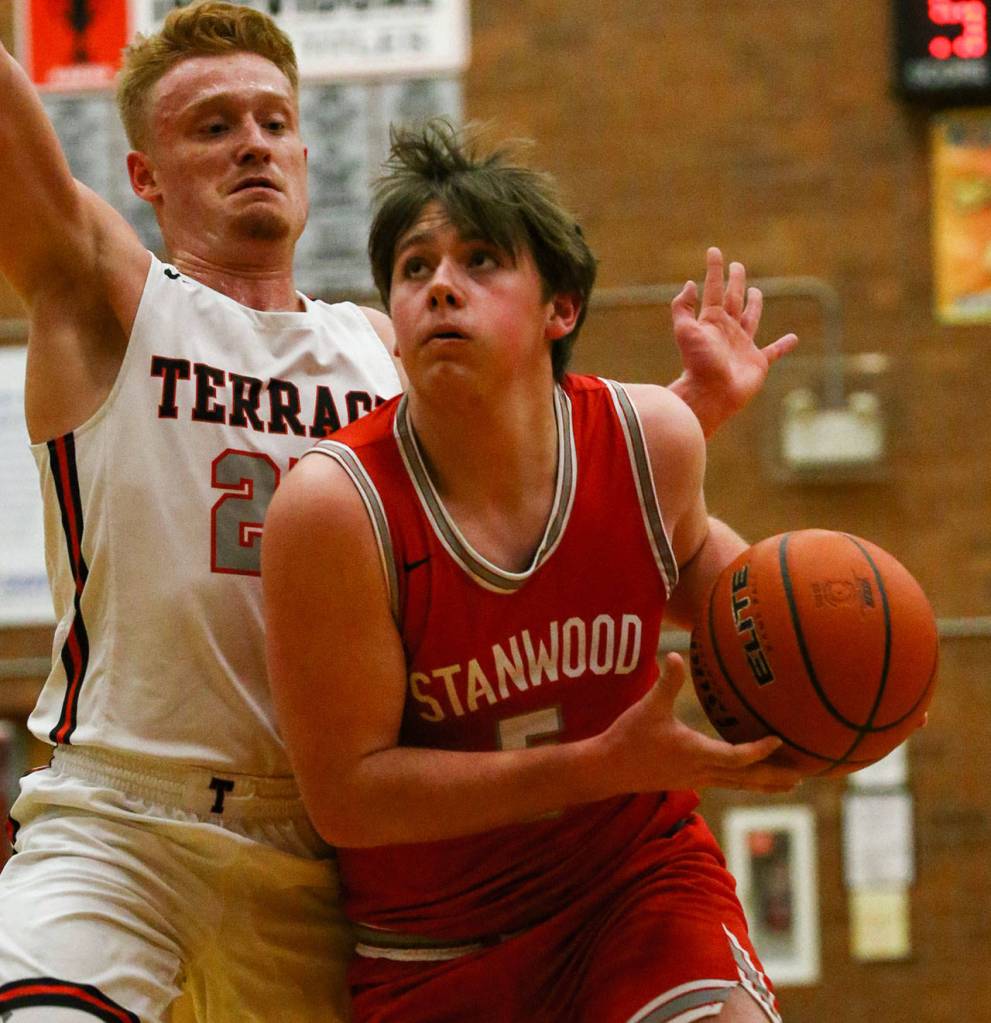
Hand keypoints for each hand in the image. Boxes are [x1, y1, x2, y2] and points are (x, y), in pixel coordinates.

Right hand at [598, 653, 801, 794]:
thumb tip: (678, 655)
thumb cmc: (629, 737)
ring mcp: (695, 778)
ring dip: (764, 783)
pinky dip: (744, 780)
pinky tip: (748, 776)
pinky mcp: (688, 779)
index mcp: (696, 753)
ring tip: (789, 783)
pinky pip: (725, 781)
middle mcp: (701, 771)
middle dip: (775, 777)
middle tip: (804, 777)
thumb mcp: (648, 707)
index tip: (780, 740)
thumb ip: (667, 682)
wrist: (608, 768)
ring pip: (738, 783)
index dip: (760, 751)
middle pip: (746, 778)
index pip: (737, 757)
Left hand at [668, 247, 797, 436]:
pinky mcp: (757, 362)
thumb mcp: (684, 331)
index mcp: (711, 321)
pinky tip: (792, 339)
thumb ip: (683, 308)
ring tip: (757, 292)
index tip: (714, 251)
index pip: (714, 289)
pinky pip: (773, 351)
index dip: (714, 270)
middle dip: (735, 282)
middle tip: (737, 266)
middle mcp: (727, 330)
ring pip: (751, 319)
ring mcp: (743, 345)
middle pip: (733, 299)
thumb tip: (689, 284)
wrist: (710, 393)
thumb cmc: (698, 363)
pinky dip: (783, 346)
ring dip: (754, 305)